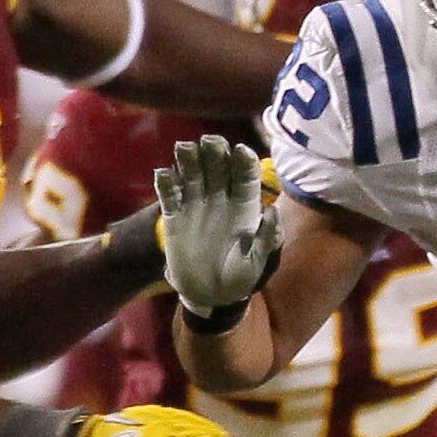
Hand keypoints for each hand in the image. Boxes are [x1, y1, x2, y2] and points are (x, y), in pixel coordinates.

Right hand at [155, 135, 278, 329]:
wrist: (209, 295)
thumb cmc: (240, 278)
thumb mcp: (257, 262)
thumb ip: (267, 238)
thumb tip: (272, 213)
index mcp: (244, 206)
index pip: (245, 176)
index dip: (244, 161)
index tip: (241, 150)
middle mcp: (220, 199)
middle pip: (218, 167)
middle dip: (215, 151)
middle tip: (210, 142)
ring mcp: (196, 205)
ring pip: (193, 173)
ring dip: (189, 159)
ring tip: (184, 148)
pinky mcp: (174, 216)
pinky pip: (169, 194)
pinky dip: (165, 183)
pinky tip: (163, 173)